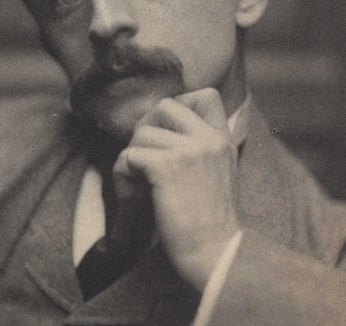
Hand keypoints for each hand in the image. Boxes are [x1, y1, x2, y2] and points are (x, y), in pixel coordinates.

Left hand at [112, 88, 239, 290]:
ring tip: (137, 181)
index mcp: (222, 137)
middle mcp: (207, 138)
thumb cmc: (212, 218)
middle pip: (164, 105)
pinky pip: (129, 155)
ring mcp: (187, 151)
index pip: (206, 94)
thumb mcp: (220, 170)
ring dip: (132, 156)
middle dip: (146, 126)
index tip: (169, 130)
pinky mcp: (166, 167)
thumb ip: (201, 146)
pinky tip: (132, 193)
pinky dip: (123, 173)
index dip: (181, 105)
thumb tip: (162, 131)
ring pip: (141, 133)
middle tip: (145, 154)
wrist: (216, 251)